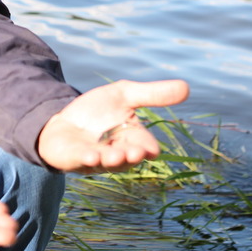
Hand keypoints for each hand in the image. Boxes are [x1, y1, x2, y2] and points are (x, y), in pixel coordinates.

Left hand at [37, 79, 189, 173]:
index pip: (146, 147)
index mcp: (133, 139)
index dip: (147, 148)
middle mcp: (118, 153)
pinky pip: (83, 162)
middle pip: (129, 159)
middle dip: (131, 156)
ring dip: (111, 159)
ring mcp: (97, 159)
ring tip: (113, 155)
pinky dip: (88, 159)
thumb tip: (188, 87)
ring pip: (107, 163)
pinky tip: (90, 155)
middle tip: (134, 153)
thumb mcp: (124, 95)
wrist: (64, 120)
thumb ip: (152, 93)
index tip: (150, 149)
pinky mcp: (75, 159)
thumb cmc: (98, 111)